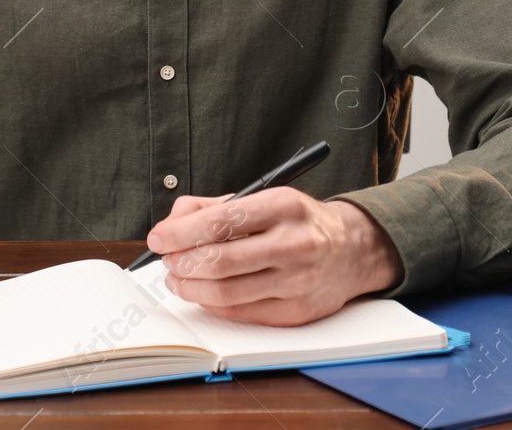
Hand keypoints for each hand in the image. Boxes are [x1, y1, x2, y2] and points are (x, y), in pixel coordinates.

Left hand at [144, 188, 402, 326]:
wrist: (351, 251)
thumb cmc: (299, 223)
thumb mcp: (263, 198)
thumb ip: (214, 206)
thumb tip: (172, 222)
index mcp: (284, 206)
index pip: (221, 221)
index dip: (180, 232)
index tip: (159, 237)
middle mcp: (295, 243)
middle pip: (220, 260)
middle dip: (181, 262)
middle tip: (167, 259)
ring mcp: (297, 282)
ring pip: (226, 293)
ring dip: (190, 287)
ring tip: (178, 277)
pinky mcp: (296, 312)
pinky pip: (240, 313)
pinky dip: (212, 303)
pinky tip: (203, 292)